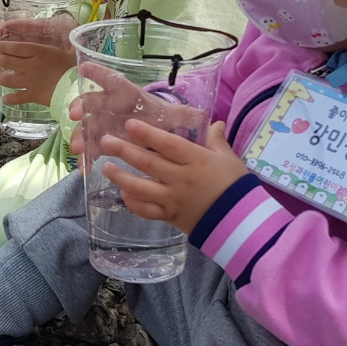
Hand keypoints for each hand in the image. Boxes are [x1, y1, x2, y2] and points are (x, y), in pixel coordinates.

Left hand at [0, 14, 77, 105]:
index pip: (16, 47)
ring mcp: (30, 81)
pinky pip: (18, 97)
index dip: (3, 46)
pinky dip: (10, 99)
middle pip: (8, 61)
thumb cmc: (77, 68)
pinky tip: (4, 99)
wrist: (77, 90)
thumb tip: (70, 31)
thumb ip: (67, 44)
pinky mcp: (33, 95)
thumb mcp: (72, 51)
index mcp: (40, 52)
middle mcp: (31, 66)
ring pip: (8, 79)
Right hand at [67, 62, 210, 158]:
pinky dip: (87, 159)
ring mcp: (106, 127)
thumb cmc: (165, 122)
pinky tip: (83, 168)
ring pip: (88, 127)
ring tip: (78, 147)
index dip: (98, 73)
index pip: (113, 81)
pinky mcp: (104, 144)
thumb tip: (203, 116)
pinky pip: (92, 150)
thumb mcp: (177, 118)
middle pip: (93, 103)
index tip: (84, 68)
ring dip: (80, 135)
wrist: (161, 138)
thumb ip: (185, 116)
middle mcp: (113, 109)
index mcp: (129, 97)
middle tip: (74, 114)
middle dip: (81, 106)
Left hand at [99, 120, 248, 233]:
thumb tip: (213, 123)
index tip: (129, 124)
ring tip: (105, 167)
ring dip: (121, 177)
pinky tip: (123, 193)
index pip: (167, 145)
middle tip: (105, 141)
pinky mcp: (170, 216)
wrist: (241, 222)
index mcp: (196, 160)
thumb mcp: (228, 159)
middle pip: (148, 164)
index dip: (147, 134)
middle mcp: (181, 179)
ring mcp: (173, 199)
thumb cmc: (235, 186)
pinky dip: (132, 202)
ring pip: (141, 188)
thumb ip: (216, 140)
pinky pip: (146, 210)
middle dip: (124, 151)